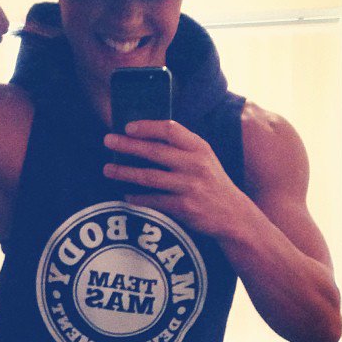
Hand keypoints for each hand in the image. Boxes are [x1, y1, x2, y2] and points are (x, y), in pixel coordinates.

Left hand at [103, 120, 246, 235]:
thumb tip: (143, 137)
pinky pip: (153, 200)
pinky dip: (137, 198)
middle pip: (154, 151)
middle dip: (128, 145)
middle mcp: (195, 164)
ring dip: (124, 172)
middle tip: (108, 140)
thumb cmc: (211, 182)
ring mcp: (190, 186)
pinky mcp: (184, 207)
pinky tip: (126, 196)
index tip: (128, 126)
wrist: (234, 215)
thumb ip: (181, 147)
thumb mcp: (204, 158)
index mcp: (199, 147)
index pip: (170, 128)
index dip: (147, 126)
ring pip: (149, 177)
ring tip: (107, 169)